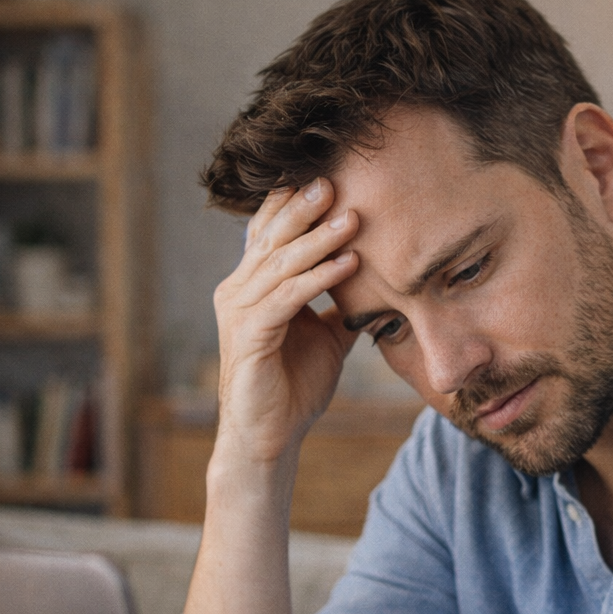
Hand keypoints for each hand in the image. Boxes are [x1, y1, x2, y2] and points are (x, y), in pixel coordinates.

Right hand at [212, 178, 359, 466]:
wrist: (272, 436)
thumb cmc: (295, 386)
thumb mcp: (326, 335)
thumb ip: (339, 304)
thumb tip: (373, 280)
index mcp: (253, 286)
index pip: (271, 234)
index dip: (296, 205)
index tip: (330, 178)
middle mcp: (238, 291)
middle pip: (272, 238)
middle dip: (304, 208)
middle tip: (333, 179)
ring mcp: (240, 312)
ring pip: (281, 264)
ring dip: (319, 240)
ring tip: (352, 218)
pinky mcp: (250, 336)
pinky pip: (287, 298)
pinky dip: (319, 279)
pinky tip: (348, 264)